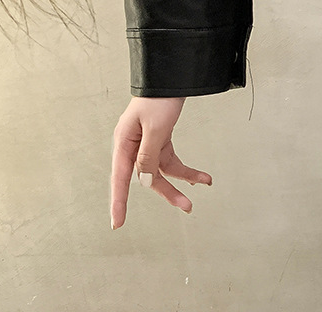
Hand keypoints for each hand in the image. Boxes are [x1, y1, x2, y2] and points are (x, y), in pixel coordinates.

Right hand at [110, 97, 211, 229]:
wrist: (171, 77)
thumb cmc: (158, 99)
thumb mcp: (155, 128)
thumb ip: (148, 157)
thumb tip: (144, 181)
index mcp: (124, 143)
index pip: (120, 179)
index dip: (119, 203)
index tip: (117, 224)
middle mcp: (132, 146)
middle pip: (147, 179)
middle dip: (169, 192)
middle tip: (188, 207)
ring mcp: (147, 145)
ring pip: (162, 173)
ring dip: (183, 181)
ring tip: (205, 183)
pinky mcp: (160, 142)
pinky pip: (172, 162)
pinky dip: (188, 170)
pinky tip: (203, 178)